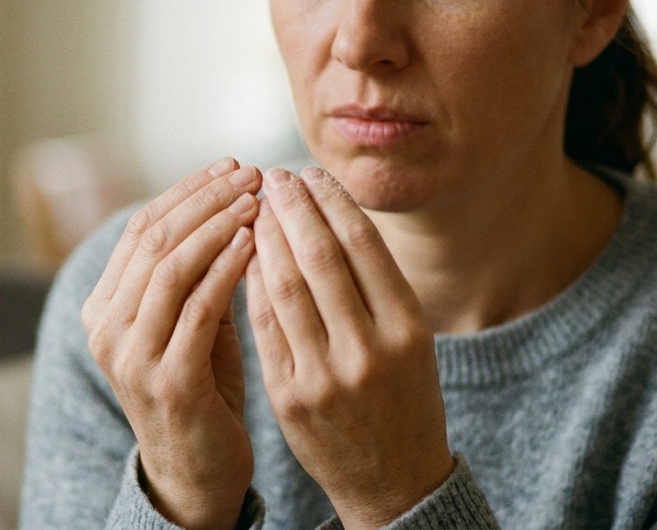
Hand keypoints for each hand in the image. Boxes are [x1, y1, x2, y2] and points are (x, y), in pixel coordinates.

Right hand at [81, 157, 260, 529]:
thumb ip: (199, 272)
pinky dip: (226, 269)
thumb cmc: (203, 388)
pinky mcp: (166, 381)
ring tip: (257, 198)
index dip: (188, 190)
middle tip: (251, 171)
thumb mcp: (193, 321)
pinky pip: (197, 309)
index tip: (232, 164)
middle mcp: (106, 328)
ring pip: (170, 267)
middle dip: (206, 198)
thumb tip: (233, 201)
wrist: (198, 472)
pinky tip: (255, 244)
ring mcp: (130, 357)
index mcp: (104, 307)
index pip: (142, 228)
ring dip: (217, 225)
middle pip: (154, 239)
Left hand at [246, 167, 453, 529]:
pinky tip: (244, 254)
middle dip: (293, 208)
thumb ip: (378, 285)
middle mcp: (369, 349)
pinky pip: (264, 323)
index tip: (309, 174)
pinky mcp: (289, 396)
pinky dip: (252, 281)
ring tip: (254, 208)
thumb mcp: (412, 340)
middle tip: (273, 177)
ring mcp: (326, 375)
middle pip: (321, 257)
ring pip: (286, 286)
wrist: (393, 481)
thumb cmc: (402, 397)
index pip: (363, 245)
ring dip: (266, 238)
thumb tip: (330, 211)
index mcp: (408, 328)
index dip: (331, 202)